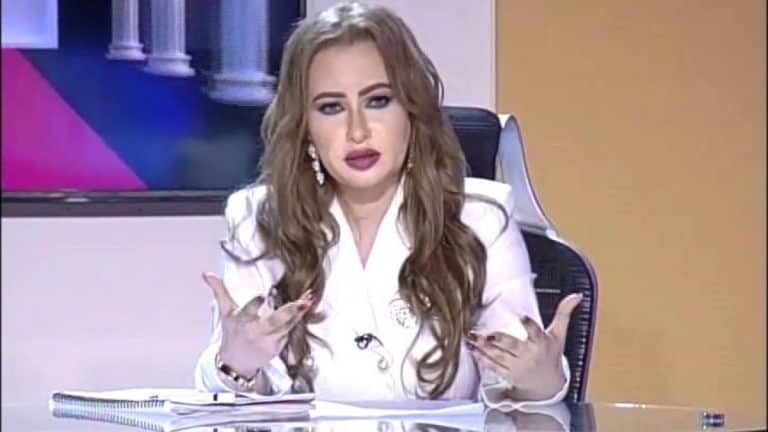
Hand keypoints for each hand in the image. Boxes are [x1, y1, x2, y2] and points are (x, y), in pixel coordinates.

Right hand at [203, 272, 313, 376]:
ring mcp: (268, 340)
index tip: (262, 296)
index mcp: (241, 321)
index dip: (254, 304)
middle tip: (301, 302)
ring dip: (299, 313)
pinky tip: (306, 308)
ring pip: (286, 325)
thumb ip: (220, 291)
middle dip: (288, 312)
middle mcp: (255, 331)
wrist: (235, 363)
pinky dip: (298, 320)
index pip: (248, 311)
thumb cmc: (232, 334)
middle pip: (274, 321)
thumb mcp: (225, 312)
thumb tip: (207, 274)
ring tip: (309, 300)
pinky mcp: (277, 346)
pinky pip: (289, 331)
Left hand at [467, 293, 582, 400]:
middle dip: (498, 340)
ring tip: (470, 336)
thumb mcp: (559, 335)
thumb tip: (576, 295)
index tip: (523, 316)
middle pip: (512, 346)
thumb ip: (564, 313)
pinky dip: (480, 357)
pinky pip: (491, 366)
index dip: (530, 325)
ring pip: (497, 356)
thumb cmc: (551, 355)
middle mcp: (528, 355)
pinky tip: (470, 348)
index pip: (536, 333)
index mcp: (541, 343)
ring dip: (482, 347)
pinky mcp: (506, 374)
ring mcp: (515, 366)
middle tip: (485, 333)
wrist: (546, 386)